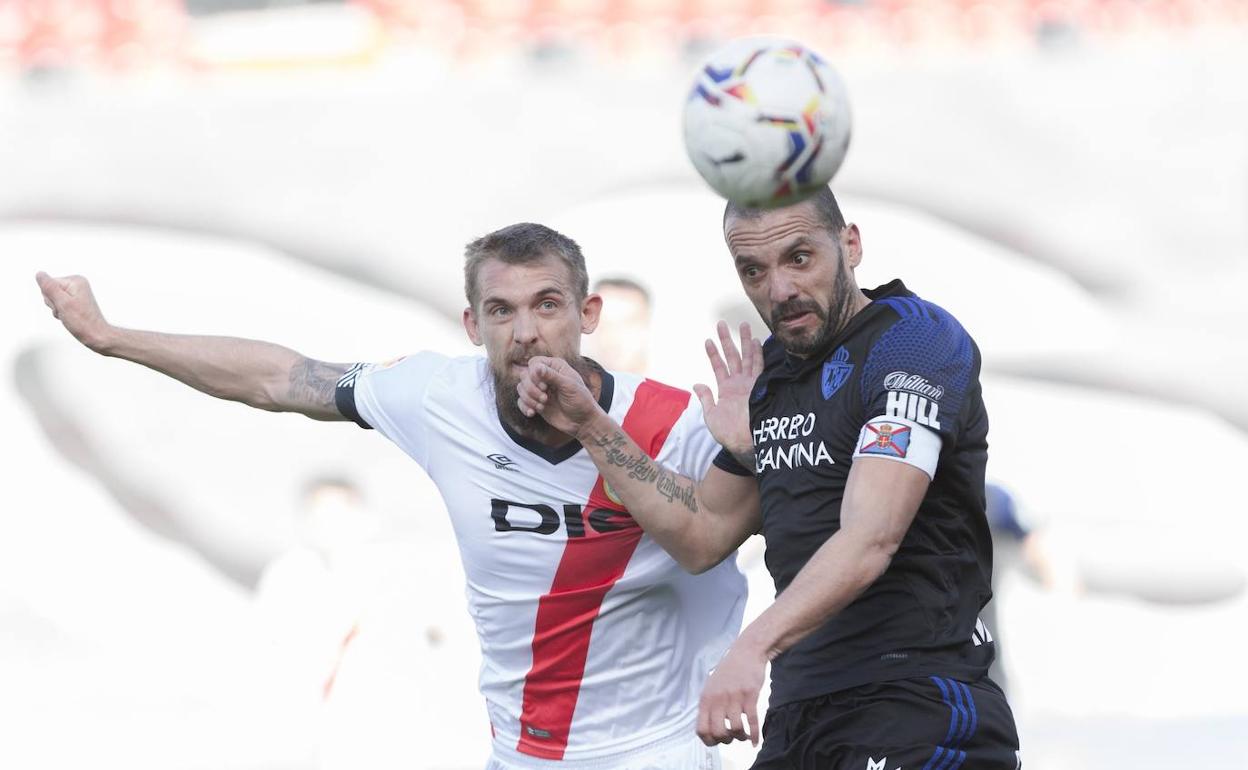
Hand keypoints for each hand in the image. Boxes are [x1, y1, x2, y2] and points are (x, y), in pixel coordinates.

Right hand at [35, 272, 112, 350]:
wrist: (96, 336)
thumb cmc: (83, 322)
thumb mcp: (62, 303)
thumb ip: (49, 287)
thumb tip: (40, 274)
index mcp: (75, 280)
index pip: (48, 284)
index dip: (51, 298)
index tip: (63, 306)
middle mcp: (77, 284)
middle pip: (50, 291)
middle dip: (54, 304)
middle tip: (66, 312)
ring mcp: (76, 293)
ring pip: (53, 299)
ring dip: (57, 309)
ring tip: (69, 315)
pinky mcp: (75, 301)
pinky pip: (59, 305)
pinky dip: (61, 312)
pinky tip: (70, 317)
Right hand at [516, 356, 603, 436]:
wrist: (582, 422)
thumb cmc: (580, 401)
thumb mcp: (569, 386)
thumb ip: (552, 376)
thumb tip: (535, 366)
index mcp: (556, 367)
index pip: (534, 363)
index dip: (534, 374)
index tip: (544, 386)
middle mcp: (546, 376)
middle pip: (524, 375)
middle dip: (531, 388)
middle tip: (545, 399)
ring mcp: (540, 390)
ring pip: (521, 388)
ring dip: (529, 399)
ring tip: (542, 406)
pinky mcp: (536, 402)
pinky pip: (521, 401)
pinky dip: (525, 407)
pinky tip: (533, 413)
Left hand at [693, 321, 762, 461]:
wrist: (743, 443)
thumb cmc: (728, 433)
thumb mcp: (711, 415)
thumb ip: (706, 398)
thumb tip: (697, 384)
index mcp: (727, 390)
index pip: (719, 367)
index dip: (713, 354)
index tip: (707, 340)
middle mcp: (739, 384)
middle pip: (733, 357)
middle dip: (728, 340)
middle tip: (722, 324)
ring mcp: (749, 384)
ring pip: (746, 358)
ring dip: (743, 341)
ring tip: (742, 324)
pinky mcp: (758, 387)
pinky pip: (758, 367)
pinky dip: (757, 354)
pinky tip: (756, 341)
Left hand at [697, 639, 765, 746]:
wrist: (747, 652)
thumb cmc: (729, 670)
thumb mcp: (711, 686)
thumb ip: (709, 705)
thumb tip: (709, 728)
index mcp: (706, 699)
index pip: (701, 729)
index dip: (709, 741)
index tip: (716, 741)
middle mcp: (718, 700)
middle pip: (719, 732)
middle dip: (726, 740)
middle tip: (731, 738)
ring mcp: (735, 698)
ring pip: (735, 729)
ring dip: (740, 737)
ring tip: (743, 735)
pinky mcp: (750, 696)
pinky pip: (752, 722)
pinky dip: (754, 735)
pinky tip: (755, 741)